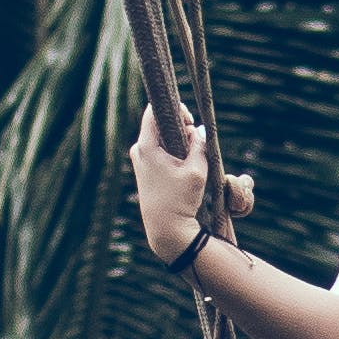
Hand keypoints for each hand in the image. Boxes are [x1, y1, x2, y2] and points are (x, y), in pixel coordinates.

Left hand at [130, 121, 243, 263]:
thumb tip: (199, 130)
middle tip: (194, 141)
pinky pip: (160, 150)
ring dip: (178, 141)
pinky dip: (173, 152)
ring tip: (191, 157)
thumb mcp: (197, 171)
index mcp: (146, 146)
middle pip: (159, 124)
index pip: (154, 111)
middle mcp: (138, 150)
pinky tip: (183, 166)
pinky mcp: (144, 170)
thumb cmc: (180, 201)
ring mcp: (139, 161)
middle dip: (180, 127)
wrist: (166, 230)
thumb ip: (199, 145)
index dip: (175, 108)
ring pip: (161, 138)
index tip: (190, 119)